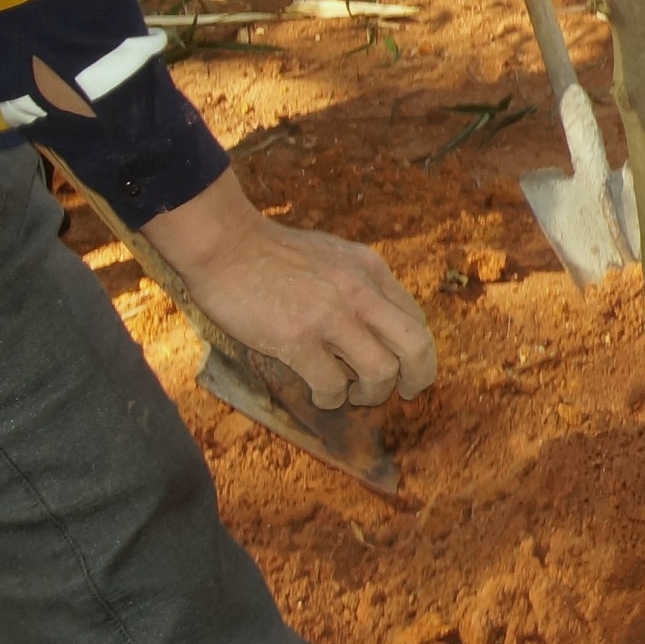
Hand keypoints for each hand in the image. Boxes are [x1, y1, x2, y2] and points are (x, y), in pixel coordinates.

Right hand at [143, 173, 436, 408]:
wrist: (225, 244)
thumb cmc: (272, 251)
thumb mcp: (333, 254)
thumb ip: (359, 283)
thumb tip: (376, 319)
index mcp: (371, 270)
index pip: (416, 318)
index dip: (419, 351)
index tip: (409, 368)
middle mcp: (360, 292)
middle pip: (416, 345)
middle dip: (419, 377)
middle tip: (405, 393)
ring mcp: (330, 316)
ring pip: (381, 371)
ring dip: (372, 394)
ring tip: (352, 394)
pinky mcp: (297, 338)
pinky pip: (332, 384)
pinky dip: (331, 399)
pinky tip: (321, 395)